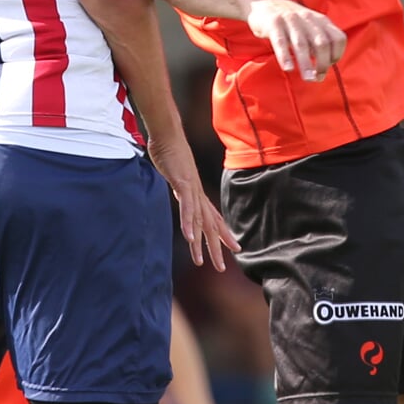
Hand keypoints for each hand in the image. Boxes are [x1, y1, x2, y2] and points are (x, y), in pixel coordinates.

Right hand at [148, 132, 238, 269]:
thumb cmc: (171, 152)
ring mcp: (191, 190)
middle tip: (221, 268)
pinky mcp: (182, 184)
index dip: (224, 234)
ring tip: (202, 262)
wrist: (168, 134)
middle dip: (216, 248)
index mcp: (197, 193)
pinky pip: (186, 208)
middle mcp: (198, 194)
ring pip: (198, 222)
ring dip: (200, 243)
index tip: (234, 248)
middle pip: (210, 226)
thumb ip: (180, 185)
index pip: (214, 218)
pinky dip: (188, 223)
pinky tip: (189, 238)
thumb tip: (181, 191)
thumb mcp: (177, 174)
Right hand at [246, 0, 346, 81]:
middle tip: (316, 78)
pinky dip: (285, 56)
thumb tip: (320, 74)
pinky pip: (280, 41)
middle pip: (322, 43)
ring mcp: (290, 20)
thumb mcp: (310, 28)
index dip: (337, 55)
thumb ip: (317, 47)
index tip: (328, 66)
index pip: (338, 39)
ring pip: (301, 44)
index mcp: (321, 20)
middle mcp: (308, 18)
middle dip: (322, 63)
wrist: (264, 4)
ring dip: (306, 64)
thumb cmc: (291, 24)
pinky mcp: (274, 23)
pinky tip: (288, 68)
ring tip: (308, 78)